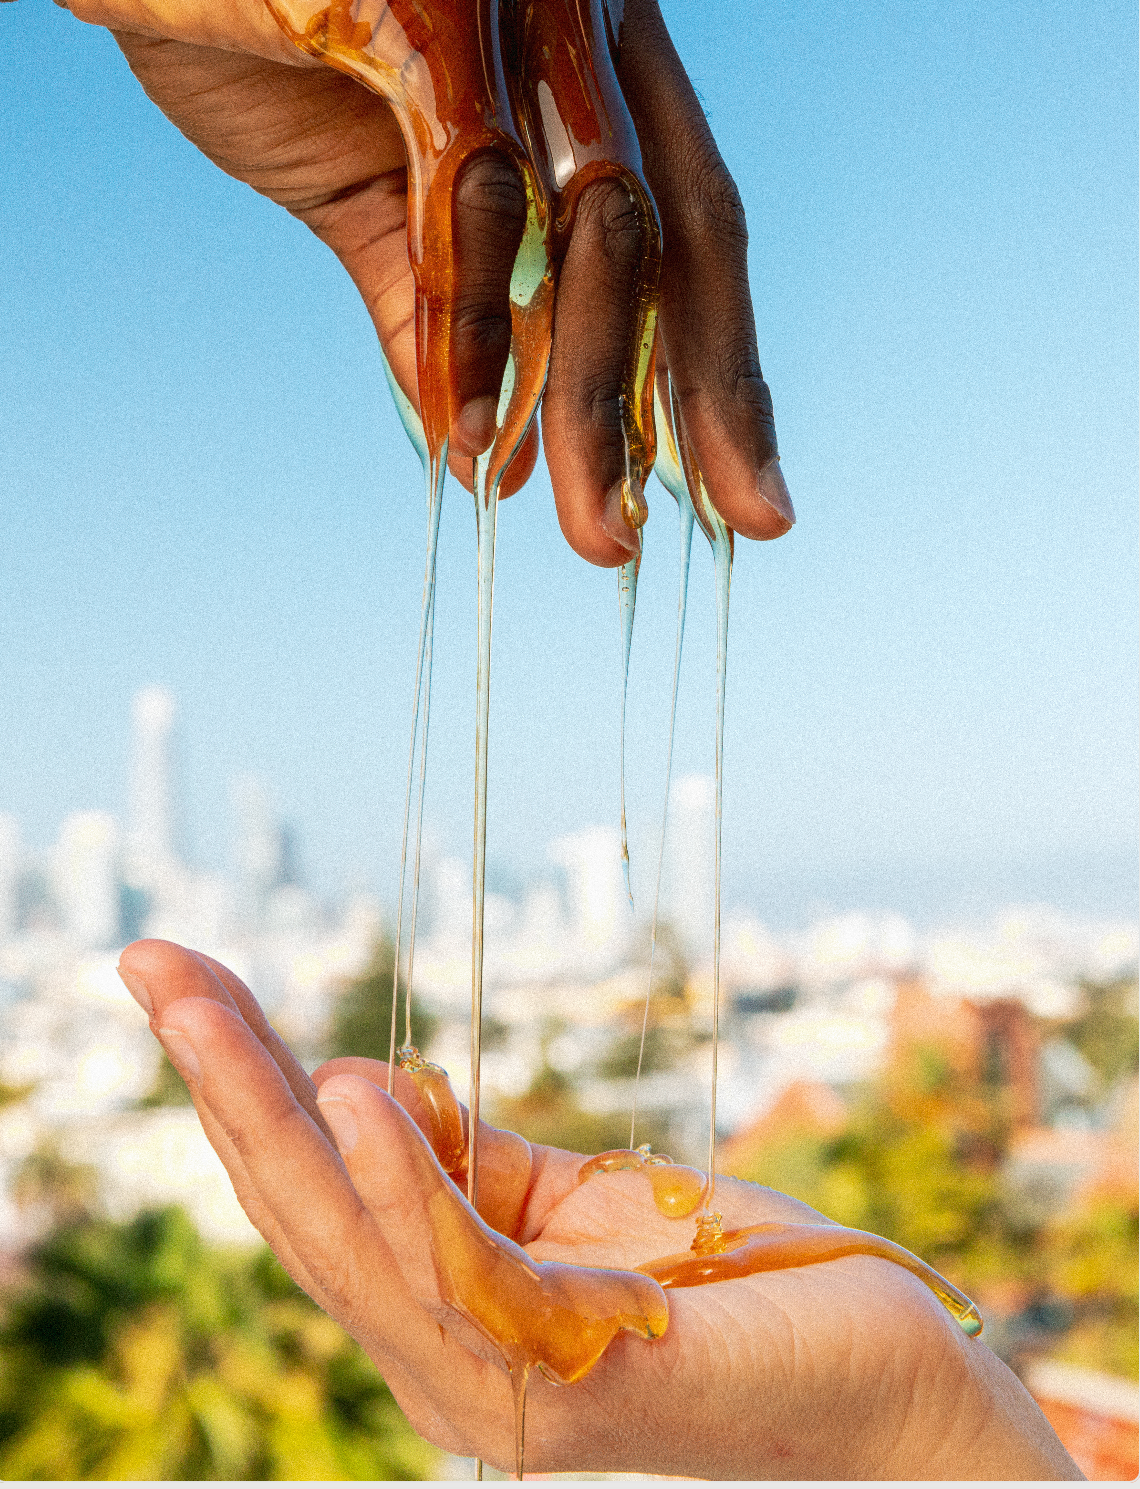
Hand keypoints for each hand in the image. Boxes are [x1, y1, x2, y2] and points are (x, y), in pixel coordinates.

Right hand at [2, 0, 792, 560]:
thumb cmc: (248, 22)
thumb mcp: (371, 194)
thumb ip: (440, 312)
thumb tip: (484, 457)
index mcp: (603, 13)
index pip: (695, 211)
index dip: (723, 365)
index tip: (746, 496)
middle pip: (678, 225)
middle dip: (689, 404)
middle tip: (661, 544)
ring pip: (597, 219)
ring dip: (589, 389)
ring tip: (587, 523)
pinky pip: (479, 186)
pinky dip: (477, 316)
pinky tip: (471, 420)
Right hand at [117, 940, 1078, 1479]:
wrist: (879, 1369)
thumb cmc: (722, 1284)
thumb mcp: (565, 1203)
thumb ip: (465, 1164)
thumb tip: (356, 1087)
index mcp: (436, 1316)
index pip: (308, 1192)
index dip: (236, 1085)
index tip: (175, 973)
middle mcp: (445, 1366)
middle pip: (301, 1218)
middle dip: (220, 1087)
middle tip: (152, 967)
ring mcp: (505, 1389)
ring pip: (354, 1249)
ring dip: (277, 1120)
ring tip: (212, 1014)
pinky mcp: (581, 1383)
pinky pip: (469, 1280)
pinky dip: (406, 1189)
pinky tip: (364, 1100)